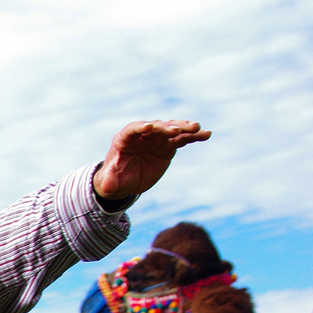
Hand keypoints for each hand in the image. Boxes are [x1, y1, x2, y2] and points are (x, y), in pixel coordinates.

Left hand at [93, 121, 209, 202]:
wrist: (126, 181)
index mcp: (124, 139)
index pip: (132, 129)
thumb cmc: (115, 179)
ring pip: (171, 130)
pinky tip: (206, 135)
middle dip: (165, 128)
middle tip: (177, 130)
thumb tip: (106, 186)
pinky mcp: (168, 146)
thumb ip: (108, 182)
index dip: (140, 127)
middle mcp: (142, 135)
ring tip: (197, 128)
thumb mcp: (109, 183)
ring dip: (184, 128)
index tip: (150, 127)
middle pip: (155, 127)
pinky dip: (193, 137)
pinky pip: (182, 139)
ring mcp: (157, 139)